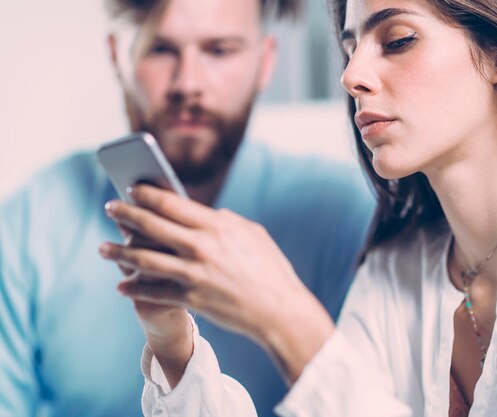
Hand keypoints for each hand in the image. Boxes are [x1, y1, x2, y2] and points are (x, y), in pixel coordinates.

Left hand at [99, 185, 334, 381]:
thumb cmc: (270, 270)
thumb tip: (206, 213)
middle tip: (109, 208)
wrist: (280, 310)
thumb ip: (227, 220)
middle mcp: (201, 247)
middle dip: (125, 214)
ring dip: (119, 252)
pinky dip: (135, 288)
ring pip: (144, 260)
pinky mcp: (192, 299)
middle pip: (151, 226)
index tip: (132, 188)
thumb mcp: (253, 234)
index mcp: (217, 226)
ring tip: (103, 248)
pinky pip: (154, 292)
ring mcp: (194, 274)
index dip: (147, 194)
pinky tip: (122, 285)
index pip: (172, 203)